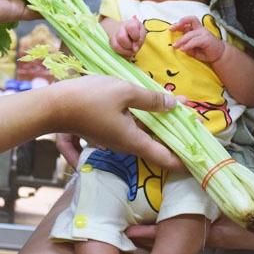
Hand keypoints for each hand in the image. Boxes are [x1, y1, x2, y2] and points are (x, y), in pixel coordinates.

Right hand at [49, 75, 184, 170]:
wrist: (53, 105)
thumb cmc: (90, 98)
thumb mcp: (125, 92)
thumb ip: (151, 99)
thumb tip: (173, 105)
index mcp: (134, 141)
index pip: (165, 158)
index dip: (184, 161)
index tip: (199, 160)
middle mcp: (126, 144)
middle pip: (157, 145)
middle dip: (176, 135)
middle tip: (193, 121)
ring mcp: (116, 138)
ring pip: (145, 134)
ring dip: (162, 123)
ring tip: (177, 106)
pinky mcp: (107, 129)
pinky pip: (133, 128)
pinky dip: (147, 119)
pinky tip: (152, 104)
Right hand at [109, 17, 145, 60]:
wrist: (125, 31)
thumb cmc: (136, 32)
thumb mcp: (142, 34)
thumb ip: (140, 40)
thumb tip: (134, 49)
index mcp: (131, 23)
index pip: (131, 27)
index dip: (135, 36)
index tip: (136, 39)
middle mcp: (120, 28)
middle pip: (121, 37)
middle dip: (129, 46)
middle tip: (133, 47)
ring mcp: (114, 35)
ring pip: (116, 46)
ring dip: (125, 52)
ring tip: (130, 51)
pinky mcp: (111, 42)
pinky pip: (114, 50)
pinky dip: (121, 54)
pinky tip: (126, 53)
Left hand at [170, 16, 224, 62]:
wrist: (220, 55)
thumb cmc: (206, 51)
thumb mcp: (194, 50)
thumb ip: (187, 47)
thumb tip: (180, 46)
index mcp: (197, 29)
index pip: (188, 21)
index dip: (179, 23)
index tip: (171, 29)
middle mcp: (200, 29)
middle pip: (189, 22)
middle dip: (178, 25)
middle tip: (171, 30)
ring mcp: (204, 33)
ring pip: (190, 34)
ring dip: (181, 40)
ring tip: (175, 46)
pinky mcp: (206, 39)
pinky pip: (194, 41)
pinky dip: (187, 45)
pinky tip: (183, 49)